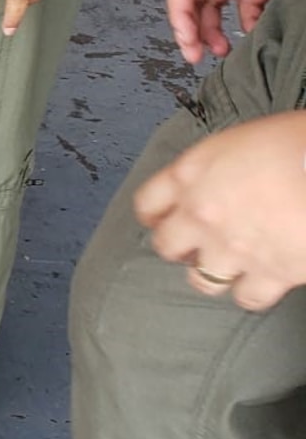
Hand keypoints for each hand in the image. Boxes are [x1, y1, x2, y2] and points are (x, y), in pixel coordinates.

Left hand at [134, 110, 305, 309]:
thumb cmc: (296, 142)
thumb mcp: (242, 140)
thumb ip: (217, 167)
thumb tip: (220, 180)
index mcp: (192, 174)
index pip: (148, 202)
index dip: (154, 214)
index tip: (159, 220)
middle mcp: (202, 214)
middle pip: (166, 246)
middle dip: (179, 247)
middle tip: (195, 246)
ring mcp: (232, 248)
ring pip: (202, 279)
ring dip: (214, 273)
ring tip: (229, 265)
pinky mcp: (269, 273)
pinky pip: (248, 297)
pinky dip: (252, 292)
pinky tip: (259, 281)